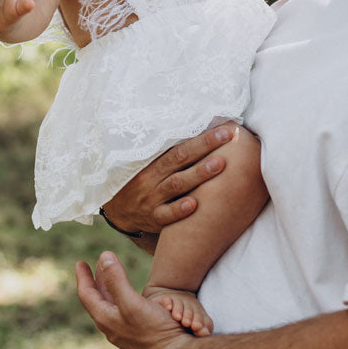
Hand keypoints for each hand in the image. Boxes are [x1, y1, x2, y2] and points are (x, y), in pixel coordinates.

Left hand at [76, 252, 193, 348]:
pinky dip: (121, 296)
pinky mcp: (137, 334)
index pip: (87, 294)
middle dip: (96, 280)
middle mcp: (112, 326)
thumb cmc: (155, 331)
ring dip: (109, 287)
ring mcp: (124, 331)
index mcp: (106, 318)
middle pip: (98, 299)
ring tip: (110, 274)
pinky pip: (122, 310)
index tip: (80, 262)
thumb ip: (117, 280)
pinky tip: (129, 296)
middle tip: (95, 265)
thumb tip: (104, 256)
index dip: (83, 277)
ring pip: (111, 305)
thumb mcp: (132, 302)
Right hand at [101, 123, 250, 234]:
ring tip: (220, 164)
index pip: (179, 146)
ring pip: (176, 185)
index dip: (202, 138)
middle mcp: (152, 177)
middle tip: (228, 138)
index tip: (224, 130)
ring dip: (198, 174)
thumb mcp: (149, 165)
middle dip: (205, 147)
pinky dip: (179, 210)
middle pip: (179, 159)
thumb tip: (205, 135)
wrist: (118, 211)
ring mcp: (152, 198)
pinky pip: (166, 215)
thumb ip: (172, 155)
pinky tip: (194, 205)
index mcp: (152, 161)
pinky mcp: (153, 218)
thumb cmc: (141, 183)